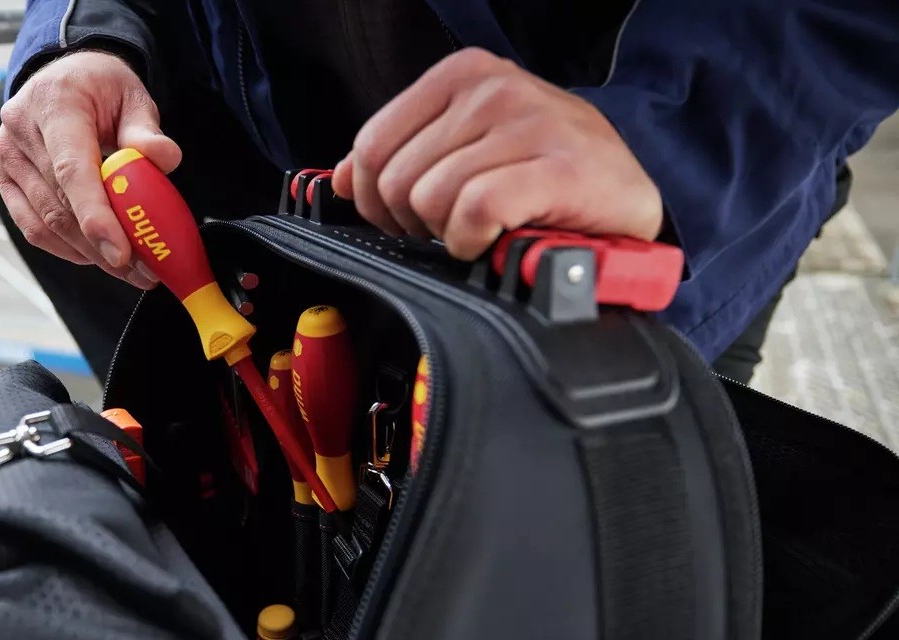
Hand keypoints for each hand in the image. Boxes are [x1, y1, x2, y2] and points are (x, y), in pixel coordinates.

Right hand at [0, 50, 181, 288]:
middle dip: (104, 245)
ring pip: (47, 223)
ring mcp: (6, 158)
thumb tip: (165, 160)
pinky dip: (67, 248)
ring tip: (131, 270)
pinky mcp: (4, 180)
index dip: (95, 216)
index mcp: (53, 104)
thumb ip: (146, 130)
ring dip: (90, 254)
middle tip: (146, 271)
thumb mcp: (132, 95)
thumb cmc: (100, 87)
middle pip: (61, 205)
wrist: (62, 77)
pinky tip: (97, 255)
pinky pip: (33, 228)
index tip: (120, 253)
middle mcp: (20, 131)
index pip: (71, 170)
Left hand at [332, 48, 662, 259]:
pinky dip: (474, 241)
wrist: (624, 197)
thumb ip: (400, 155)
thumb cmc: (543, 175)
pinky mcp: (558, 167)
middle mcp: (495, 87)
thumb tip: (339, 178)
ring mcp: (530, 122)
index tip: (408, 216)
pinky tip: (495, 239)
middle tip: (455, 227)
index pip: (371, 146)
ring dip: (448, 234)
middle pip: (396, 179)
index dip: (376, 199)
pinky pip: (474, 212)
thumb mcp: (466, 148)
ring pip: (431, 198)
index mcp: (464, 75)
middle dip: (415, 221)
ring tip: (483, 230)